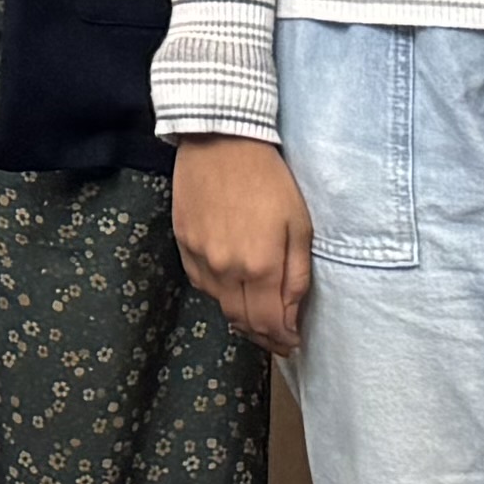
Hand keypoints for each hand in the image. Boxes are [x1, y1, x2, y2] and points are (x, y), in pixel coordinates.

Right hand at [173, 138, 313, 356]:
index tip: (293, 342)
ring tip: (257, 313)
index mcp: (260, 267)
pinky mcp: (182, 243)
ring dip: (240, 315)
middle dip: (263, 335)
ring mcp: (199, 257)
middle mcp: (226, 270)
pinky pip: (201, 282)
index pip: (269, 324)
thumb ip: (296, 277)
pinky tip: (231, 287)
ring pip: (219, 304)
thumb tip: (291, 317)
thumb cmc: (270, 180)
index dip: (283, 340)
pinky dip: (218, 293)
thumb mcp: (300, 227)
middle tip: (279, 337)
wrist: (222, 141)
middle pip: (242, 321)